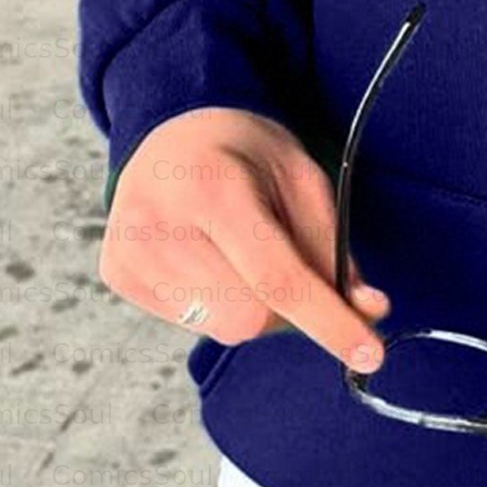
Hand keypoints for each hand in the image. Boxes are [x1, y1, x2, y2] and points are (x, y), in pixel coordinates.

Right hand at [96, 107, 389, 371]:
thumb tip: (369, 311)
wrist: (171, 131)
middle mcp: (160, 224)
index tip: (370, 354)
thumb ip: (332, 246)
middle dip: (287, 309)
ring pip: (222, 328)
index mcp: (213, 188)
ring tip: (238, 252)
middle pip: (250, 317)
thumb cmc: (243, 153)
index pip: (276, 278)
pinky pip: (190, 323)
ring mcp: (130, 251)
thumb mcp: (301, 177)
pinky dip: (216, 304)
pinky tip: (207, 258)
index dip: (328, 321)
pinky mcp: (117, 273)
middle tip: (286, 265)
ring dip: (252, 307)